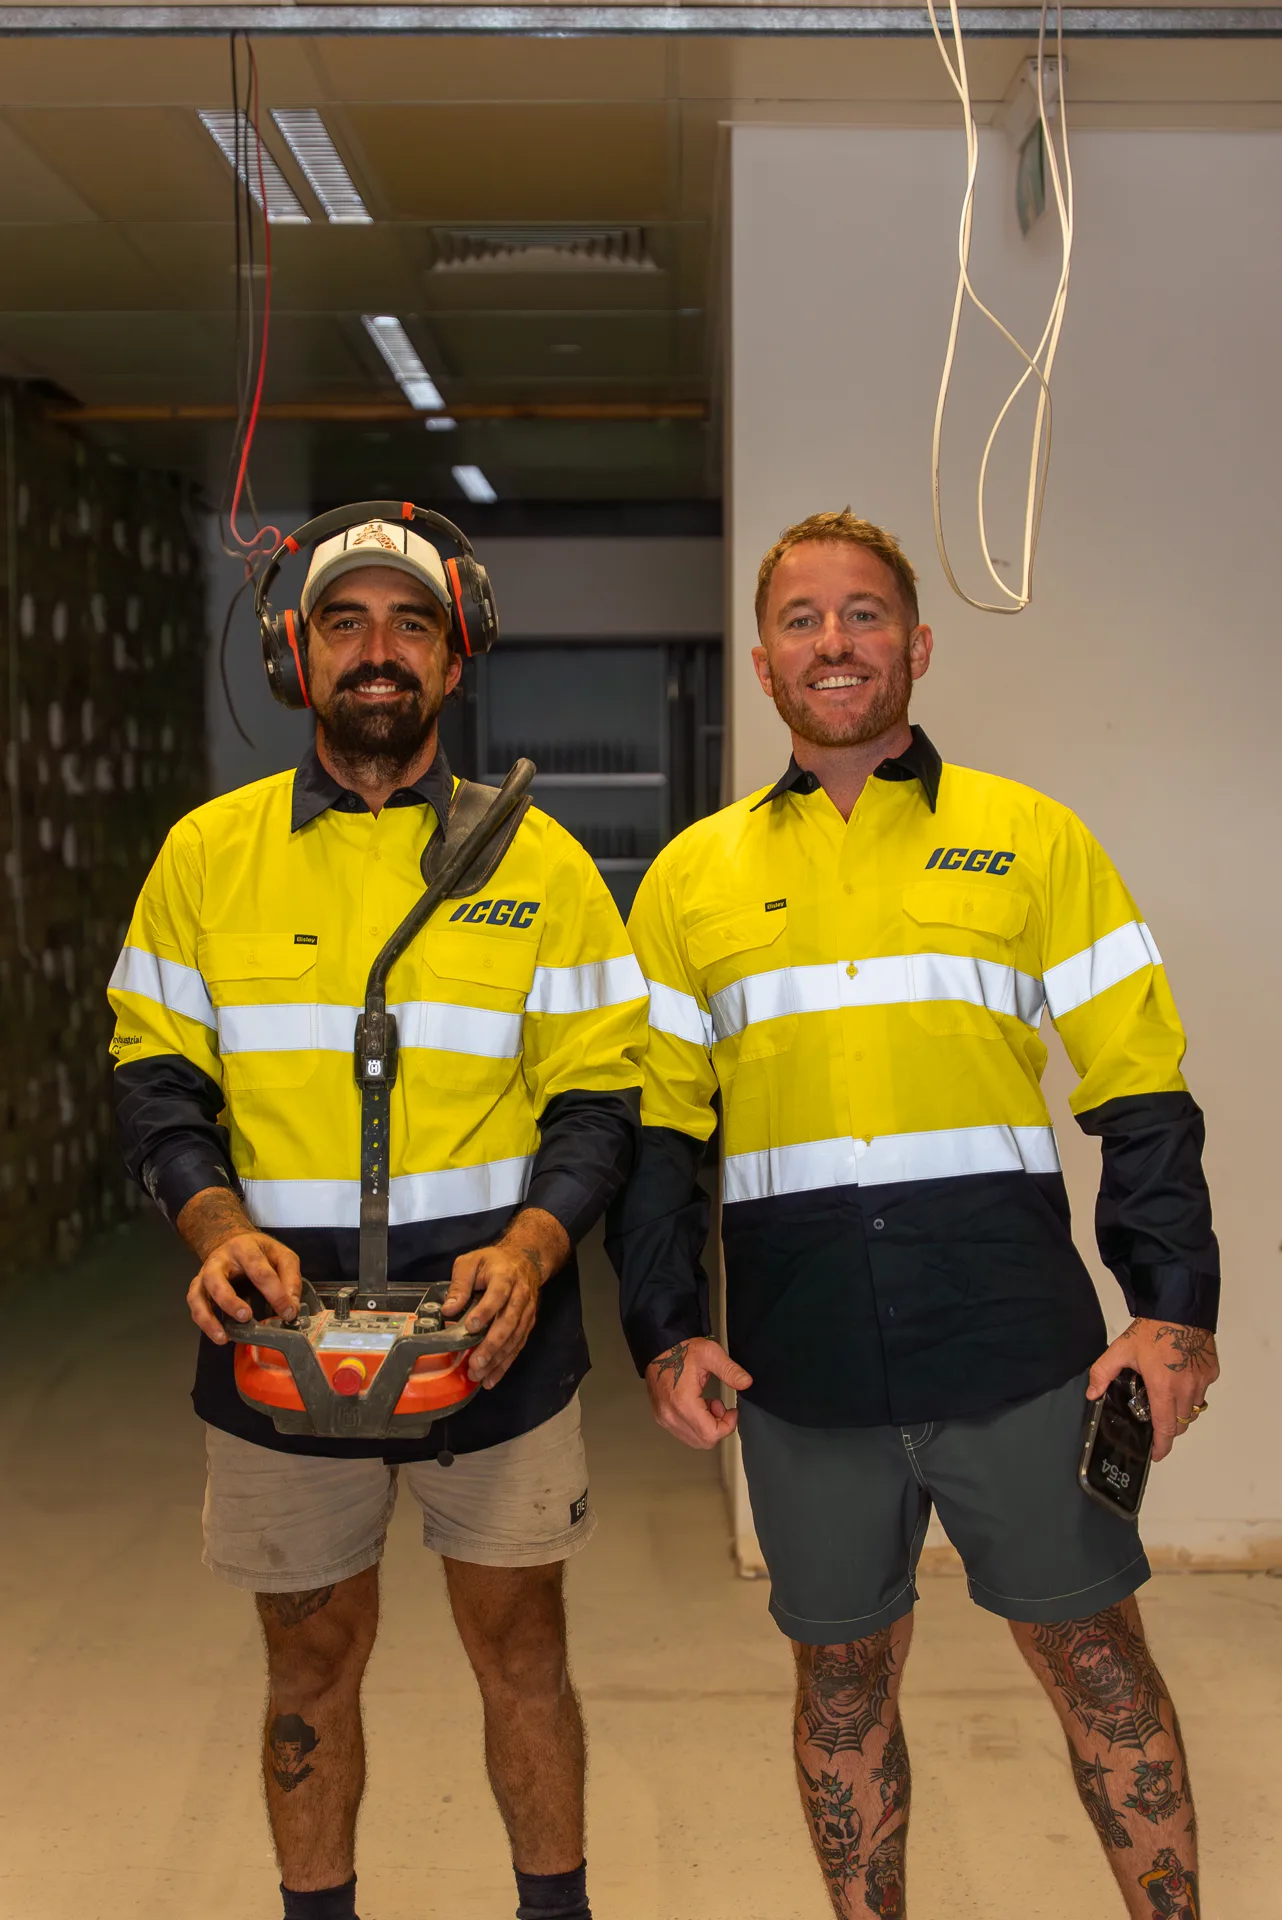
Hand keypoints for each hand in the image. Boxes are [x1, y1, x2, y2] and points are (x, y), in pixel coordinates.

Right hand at [177, 1186, 302, 1342]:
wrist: (233, 1241)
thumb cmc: (260, 1251)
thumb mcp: (281, 1255)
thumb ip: (290, 1278)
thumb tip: (291, 1307)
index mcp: (244, 1248)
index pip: (259, 1271)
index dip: (275, 1294)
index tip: (288, 1313)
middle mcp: (219, 1260)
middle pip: (216, 1279)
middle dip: (230, 1301)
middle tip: (246, 1317)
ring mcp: (204, 1274)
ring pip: (197, 1294)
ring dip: (209, 1317)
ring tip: (225, 1336)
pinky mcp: (198, 1287)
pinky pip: (194, 1305)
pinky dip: (204, 1322)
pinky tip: (220, 1336)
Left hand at [442, 1207, 568, 1388]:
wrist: (525, 1259)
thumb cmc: (492, 1262)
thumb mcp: (471, 1262)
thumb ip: (460, 1283)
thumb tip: (448, 1310)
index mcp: (505, 1277)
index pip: (497, 1295)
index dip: (486, 1311)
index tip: (471, 1327)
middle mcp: (520, 1295)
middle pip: (509, 1322)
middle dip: (492, 1344)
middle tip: (475, 1362)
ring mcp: (526, 1311)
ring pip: (515, 1338)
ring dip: (498, 1359)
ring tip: (479, 1375)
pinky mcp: (528, 1323)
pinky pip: (518, 1345)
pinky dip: (506, 1364)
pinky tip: (491, 1378)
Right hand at [645, 1336, 753, 1449]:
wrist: (659, 1348)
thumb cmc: (680, 1351)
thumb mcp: (710, 1354)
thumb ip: (730, 1370)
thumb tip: (746, 1382)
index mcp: (682, 1402)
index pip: (710, 1434)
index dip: (727, 1426)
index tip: (732, 1412)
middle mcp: (670, 1415)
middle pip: (703, 1442)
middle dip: (718, 1426)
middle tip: (719, 1406)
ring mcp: (664, 1418)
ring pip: (694, 1440)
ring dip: (707, 1426)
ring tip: (708, 1403)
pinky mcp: (661, 1418)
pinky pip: (684, 1434)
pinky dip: (696, 1425)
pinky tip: (698, 1406)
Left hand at [1087, 1317, 1219, 1462]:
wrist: (1179, 1308)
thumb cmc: (1153, 1329)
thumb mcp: (1120, 1350)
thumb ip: (1102, 1373)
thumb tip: (1092, 1394)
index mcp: (1163, 1388)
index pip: (1165, 1428)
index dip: (1161, 1446)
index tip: (1156, 1454)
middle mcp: (1186, 1389)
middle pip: (1182, 1423)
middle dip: (1169, 1428)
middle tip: (1156, 1421)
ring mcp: (1202, 1381)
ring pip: (1194, 1409)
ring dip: (1181, 1410)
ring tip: (1167, 1398)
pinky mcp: (1212, 1372)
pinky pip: (1203, 1391)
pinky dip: (1192, 1392)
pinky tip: (1179, 1378)